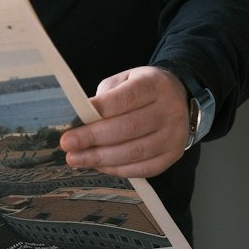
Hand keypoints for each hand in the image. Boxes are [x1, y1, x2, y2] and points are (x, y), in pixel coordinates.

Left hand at [59, 66, 188, 177]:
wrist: (180, 99)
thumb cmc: (144, 89)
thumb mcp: (127, 79)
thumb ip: (107, 95)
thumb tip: (82, 118)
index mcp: (155, 85)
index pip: (126, 98)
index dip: (99, 109)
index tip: (74, 121)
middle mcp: (169, 110)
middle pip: (129, 127)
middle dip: (94, 138)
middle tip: (67, 144)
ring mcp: (174, 135)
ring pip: (135, 152)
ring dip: (101, 158)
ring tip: (76, 159)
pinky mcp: (173, 155)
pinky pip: (144, 168)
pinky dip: (118, 169)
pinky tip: (99, 166)